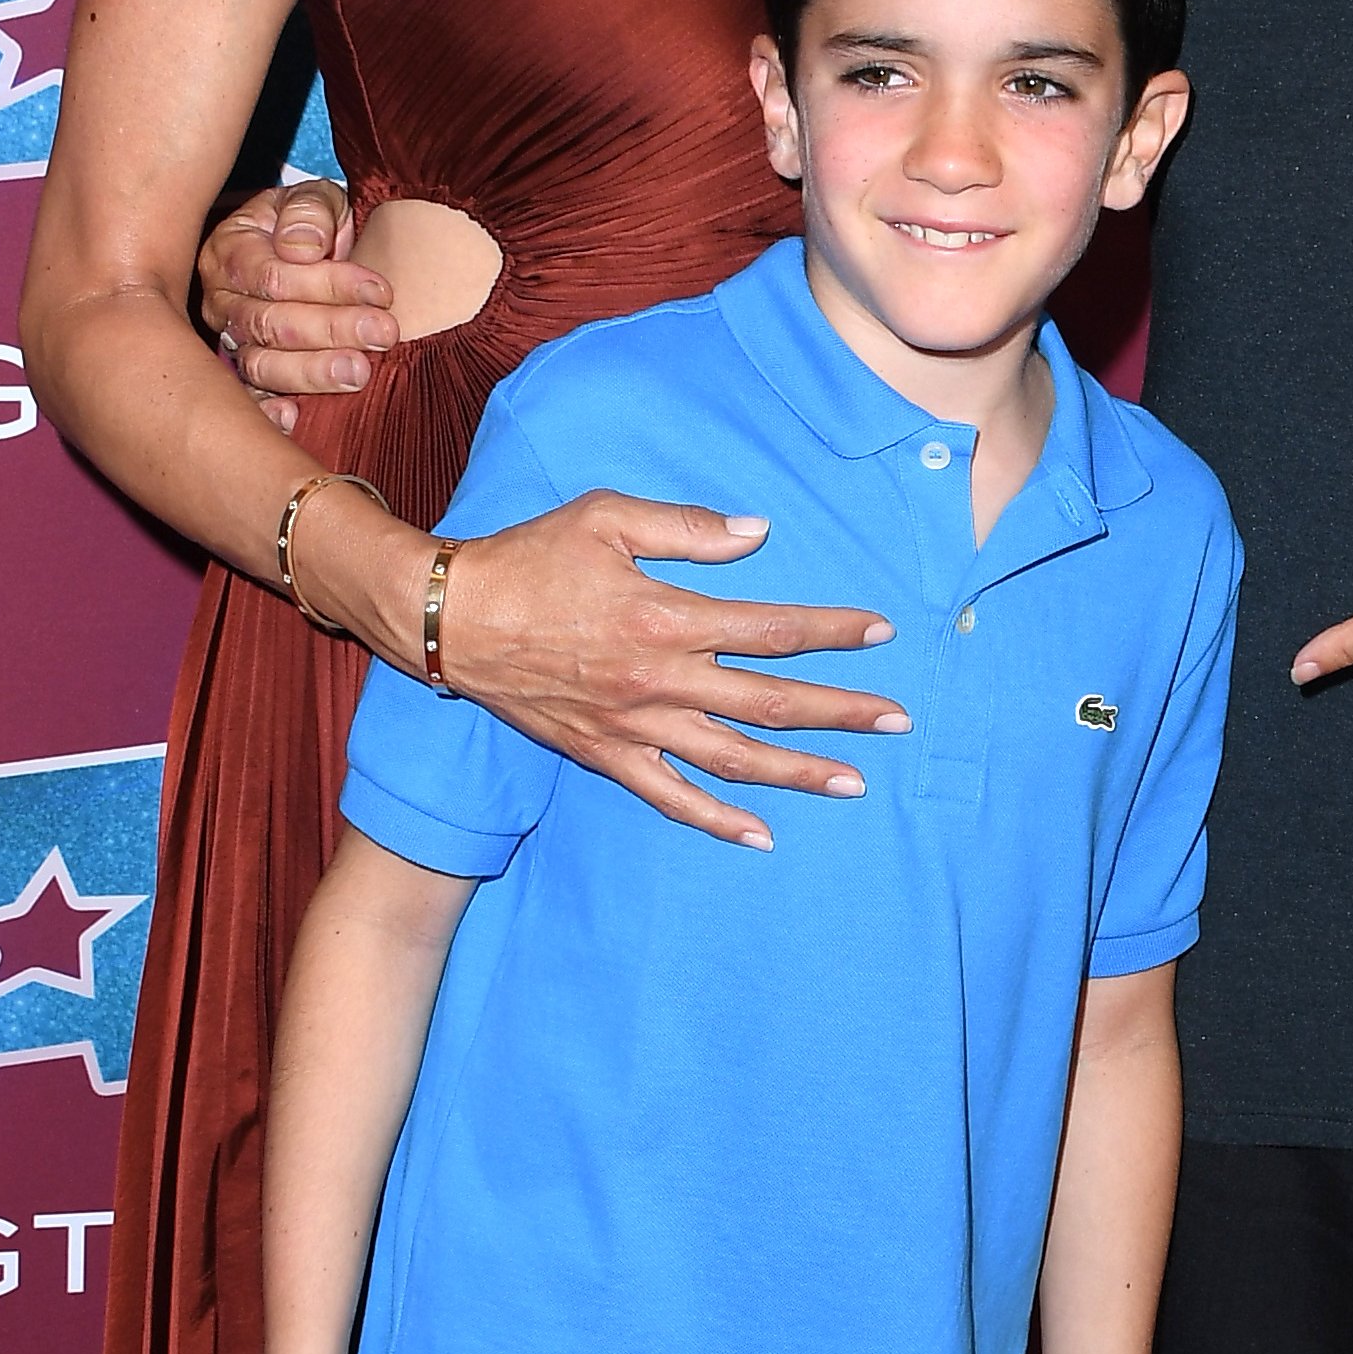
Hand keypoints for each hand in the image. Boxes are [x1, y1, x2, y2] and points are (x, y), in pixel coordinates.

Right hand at [200, 177, 398, 416]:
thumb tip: (301, 249)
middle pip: (268, 324)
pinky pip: (250, 400)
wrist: (310, 250)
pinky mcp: (245, 375)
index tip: (381, 291)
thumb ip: (310, 211)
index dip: (327, 285)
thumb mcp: (315, 198)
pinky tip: (296, 417)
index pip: (272, 276)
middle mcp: (222, 300)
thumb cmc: (312, 223)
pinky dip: (269, 413)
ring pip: (260, 365)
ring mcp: (230, 341)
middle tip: (383, 334)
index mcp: (230, 251)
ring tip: (359, 373)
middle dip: (331, 330)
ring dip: (311, 373)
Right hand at [435, 497, 907, 849]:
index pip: (772, 630)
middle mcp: (660, 680)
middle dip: (841, 712)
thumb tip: (758, 533)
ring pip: (733, 759)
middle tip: (898, 720)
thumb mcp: (605, 517)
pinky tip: (761, 837)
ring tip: (855, 781)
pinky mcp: (606, 755)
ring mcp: (635, 726)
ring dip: (798, 772)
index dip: (832, 631)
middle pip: (770, 702)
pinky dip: (716, 820)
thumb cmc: (529, 558)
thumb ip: (687, 527)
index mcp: (667, 617)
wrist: (454, 620)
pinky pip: (670, 797)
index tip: (880, 632)